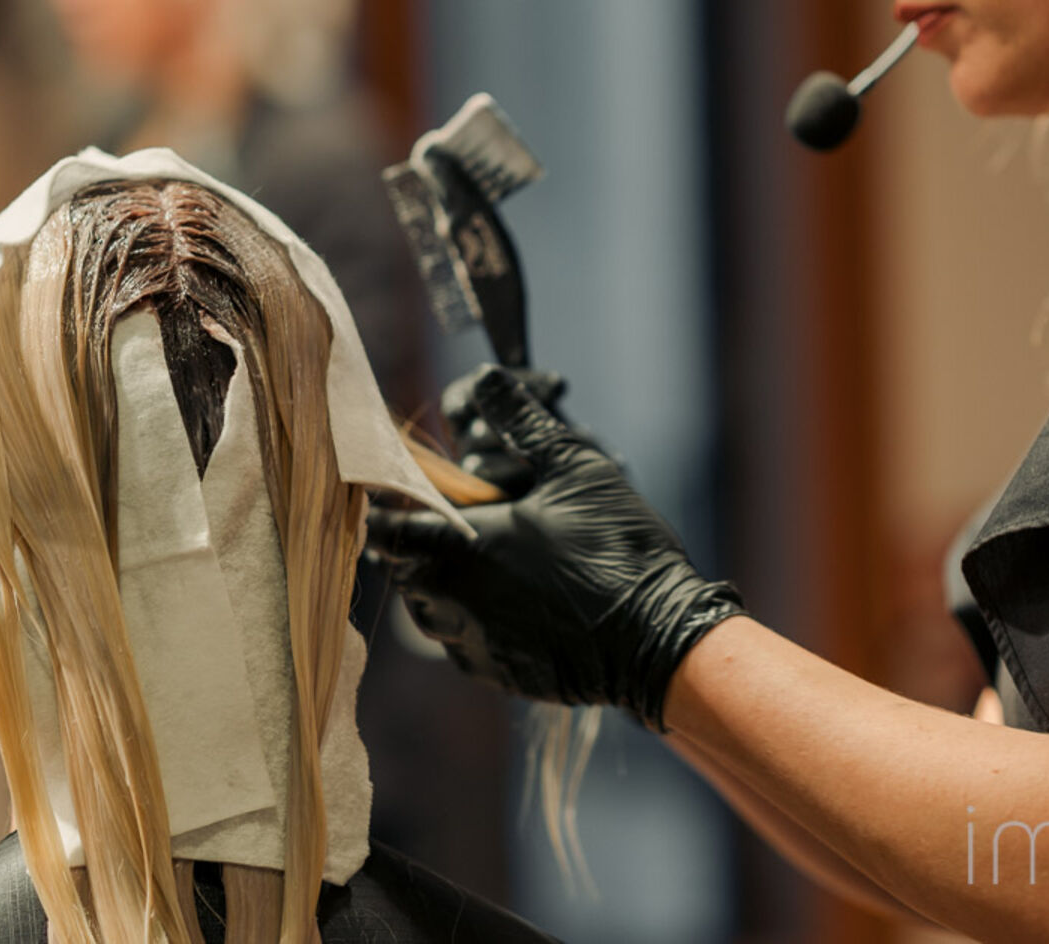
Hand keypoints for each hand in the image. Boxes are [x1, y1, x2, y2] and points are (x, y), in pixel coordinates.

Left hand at [368, 366, 746, 728]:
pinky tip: (510, 600)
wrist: (661, 640)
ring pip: (429, 609)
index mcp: (459, 548)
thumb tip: (487, 375)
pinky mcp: (498, 673)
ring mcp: (473, 645)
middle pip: (404, 568)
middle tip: (453, 518)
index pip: (387, 528)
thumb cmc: (617, 548)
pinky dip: (472, 618)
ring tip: (481, 558)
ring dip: (442, 582)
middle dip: (420, 542)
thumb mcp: (576, 467)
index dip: (388, 506)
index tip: (401, 491)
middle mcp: (452, 602)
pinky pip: (463, 642)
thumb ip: (523, 421)